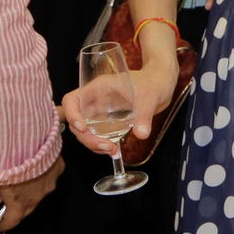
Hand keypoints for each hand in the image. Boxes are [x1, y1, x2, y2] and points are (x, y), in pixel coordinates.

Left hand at [0, 154, 64, 231]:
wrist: (30, 144)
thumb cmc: (7, 163)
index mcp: (19, 203)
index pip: (12, 221)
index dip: (4, 225)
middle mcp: (37, 197)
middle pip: (28, 208)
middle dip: (19, 208)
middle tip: (9, 202)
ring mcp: (50, 183)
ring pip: (40, 191)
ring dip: (32, 189)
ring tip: (23, 180)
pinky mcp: (58, 169)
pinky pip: (50, 174)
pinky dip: (43, 173)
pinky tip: (37, 165)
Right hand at [59, 60, 176, 155]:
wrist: (162, 84)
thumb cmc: (154, 82)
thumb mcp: (150, 97)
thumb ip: (145, 115)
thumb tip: (141, 134)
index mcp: (99, 88)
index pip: (72, 100)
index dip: (72, 115)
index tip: (83, 128)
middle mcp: (95, 100)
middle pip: (78, 121)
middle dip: (87, 138)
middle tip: (107, 147)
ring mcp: (100, 111)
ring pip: (86, 131)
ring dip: (94, 144)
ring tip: (113, 151)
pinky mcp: (108, 121)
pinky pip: (97, 134)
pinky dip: (102, 144)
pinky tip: (114, 150)